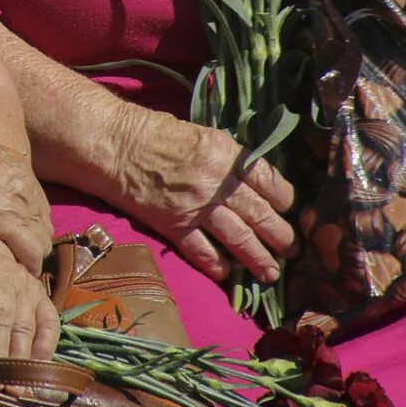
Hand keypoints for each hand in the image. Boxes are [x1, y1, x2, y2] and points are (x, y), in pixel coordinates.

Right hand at [0, 132, 54, 273]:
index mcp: (17, 165)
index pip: (36, 200)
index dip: (27, 218)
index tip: (14, 229)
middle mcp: (26, 184)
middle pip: (43, 221)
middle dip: (32, 236)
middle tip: (16, 248)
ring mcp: (21, 204)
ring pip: (43, 239)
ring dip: (31, 252)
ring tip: (17, 262)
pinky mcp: (12, 224)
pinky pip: (33, 252)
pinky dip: (29, 263)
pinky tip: (20, 268)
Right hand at [105, 106, 293, 282]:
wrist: (113, 145)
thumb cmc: (154, 133)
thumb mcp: (202, 134)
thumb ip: (228, 158)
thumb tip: (253, 180)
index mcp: (226, 155)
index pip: (271, 182)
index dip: (285, 200)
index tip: (289, 210)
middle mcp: (216, 183)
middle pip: (260, 215)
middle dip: (281, 236)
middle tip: (292, 250)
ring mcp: (195, 207)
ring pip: (238, 238)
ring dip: (259, 258)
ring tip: (272, 272)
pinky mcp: (173, 225)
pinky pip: (201, 251)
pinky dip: (217, 265)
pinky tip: (228, 274)